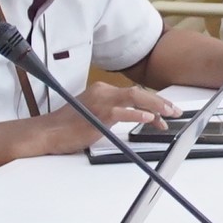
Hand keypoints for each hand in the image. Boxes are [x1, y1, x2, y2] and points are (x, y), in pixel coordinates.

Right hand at [29, 83, 169, 155]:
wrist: (48, 132)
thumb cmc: (68, 126)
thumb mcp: (94, 114)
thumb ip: (113, 112)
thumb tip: (135, 116)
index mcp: (103, 90)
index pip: (134, 93)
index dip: (152, 103)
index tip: (165, 112)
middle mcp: (103, 92)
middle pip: (138, 93)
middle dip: (160, 103)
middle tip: (175, 111)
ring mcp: (101, 102)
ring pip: (135, 98)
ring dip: (155, 106)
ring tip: (168, 114)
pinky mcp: (99, 115)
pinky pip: (123, 112)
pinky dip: (138, 114)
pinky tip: (149, 119)